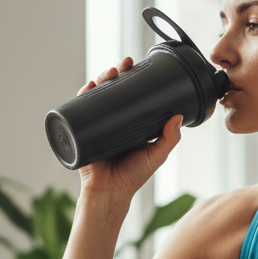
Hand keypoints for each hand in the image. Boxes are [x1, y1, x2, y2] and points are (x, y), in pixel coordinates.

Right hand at [76, 58, 182, 202]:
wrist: (109, 193)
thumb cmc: (132, 177)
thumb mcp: (156, 155)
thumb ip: (169, 138)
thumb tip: (178, 116)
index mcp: (128, 123)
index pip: (129, 95)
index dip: (131, 78)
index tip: (136, 65)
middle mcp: (112, 121)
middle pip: (110, 90)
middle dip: (114, 73)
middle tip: (122, 65)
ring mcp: (96, 125)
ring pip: (95, 97)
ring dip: (99, 80)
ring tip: (108, 74)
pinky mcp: (82, 132)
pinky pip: (79, 112)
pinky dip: (81, 97)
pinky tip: (87, 87)